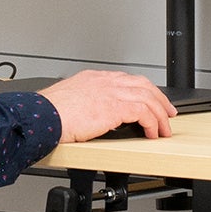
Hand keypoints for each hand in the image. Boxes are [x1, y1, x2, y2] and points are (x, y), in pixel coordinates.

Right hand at [38, 70, 176, 141]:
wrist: (42, 116)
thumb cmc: (48, 113)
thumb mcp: (69, 101)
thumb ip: (84, 104)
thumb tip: (92, 116)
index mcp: (94, 78)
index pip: (126, 80)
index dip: (143, 91)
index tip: (150, 101)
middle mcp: (105, 81)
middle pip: (143, 84)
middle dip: (159, 99)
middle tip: (168, 113)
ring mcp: (111, 92)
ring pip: (148, 98)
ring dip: (159, 115)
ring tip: (164, 129)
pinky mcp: (115, 107)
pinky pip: (144, 112)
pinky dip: (152, 123)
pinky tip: (152, 133)